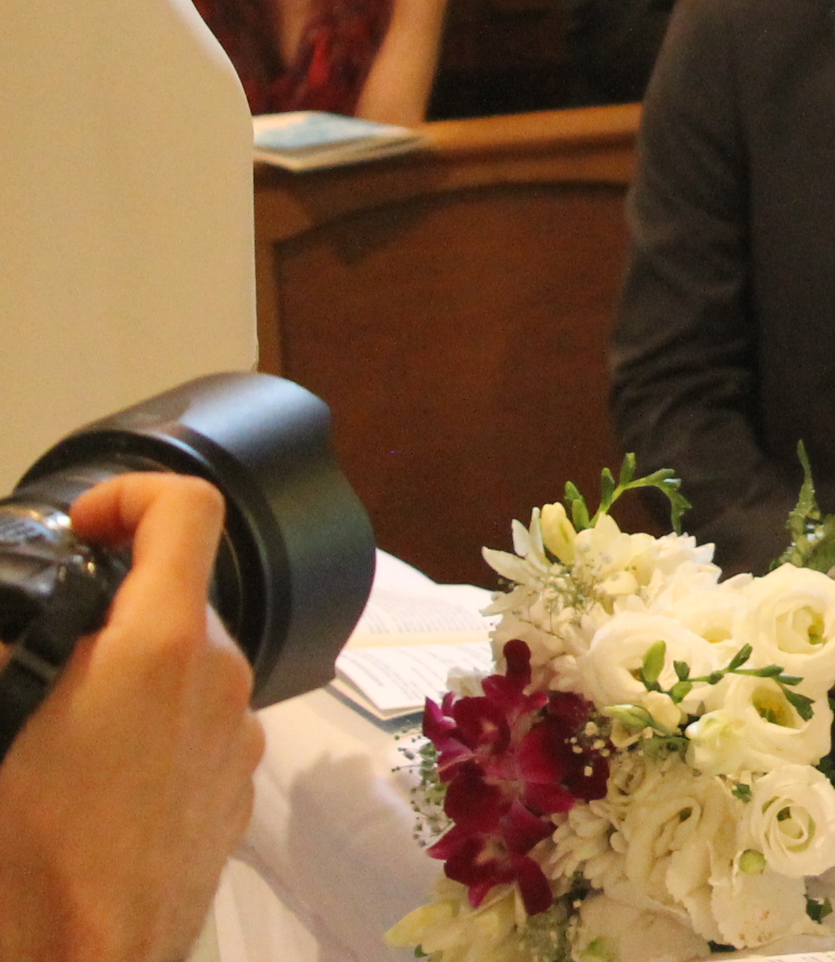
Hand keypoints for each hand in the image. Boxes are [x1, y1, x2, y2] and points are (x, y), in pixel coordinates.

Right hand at [0, 475, 262, 961]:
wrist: (84, 958)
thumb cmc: (32, 858)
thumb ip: (8, 654)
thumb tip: (12, 630)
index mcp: (162, 646)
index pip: (186, 510)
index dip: (131, 493)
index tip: (84, 524)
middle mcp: (219, 679)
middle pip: (176, 598)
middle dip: (107, 612)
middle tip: (37, 651)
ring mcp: (236, 736)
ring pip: (184, 668)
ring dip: (123, 677)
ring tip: (53, 727)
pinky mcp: (235, 787)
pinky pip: (194, 728)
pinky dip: (147, 729)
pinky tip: (89, 777)